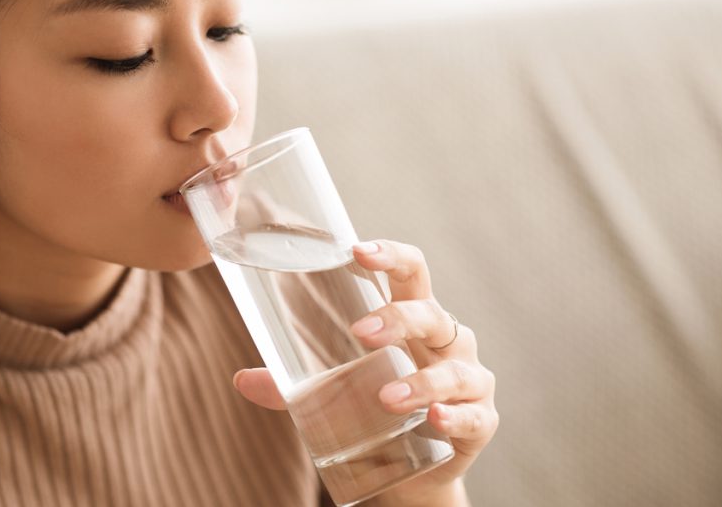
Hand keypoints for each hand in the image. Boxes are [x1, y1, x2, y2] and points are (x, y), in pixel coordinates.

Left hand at [232, 239, 498, 503]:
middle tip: (358, 332)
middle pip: (431, 313)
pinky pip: (475, 416)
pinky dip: (455, 417)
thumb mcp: (331, 394)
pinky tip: (436, 419)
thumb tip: (241, 378)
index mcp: (414, 319)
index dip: (390, 255)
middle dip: (398, 318)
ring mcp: (468, 381)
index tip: (357, 251)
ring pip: (454, 369)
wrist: (411, 471)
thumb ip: (290, 386)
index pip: (411, 272)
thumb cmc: (374, 411)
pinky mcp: (480, 423)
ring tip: (386, 397)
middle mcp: (447, 342)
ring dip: (421, 381)